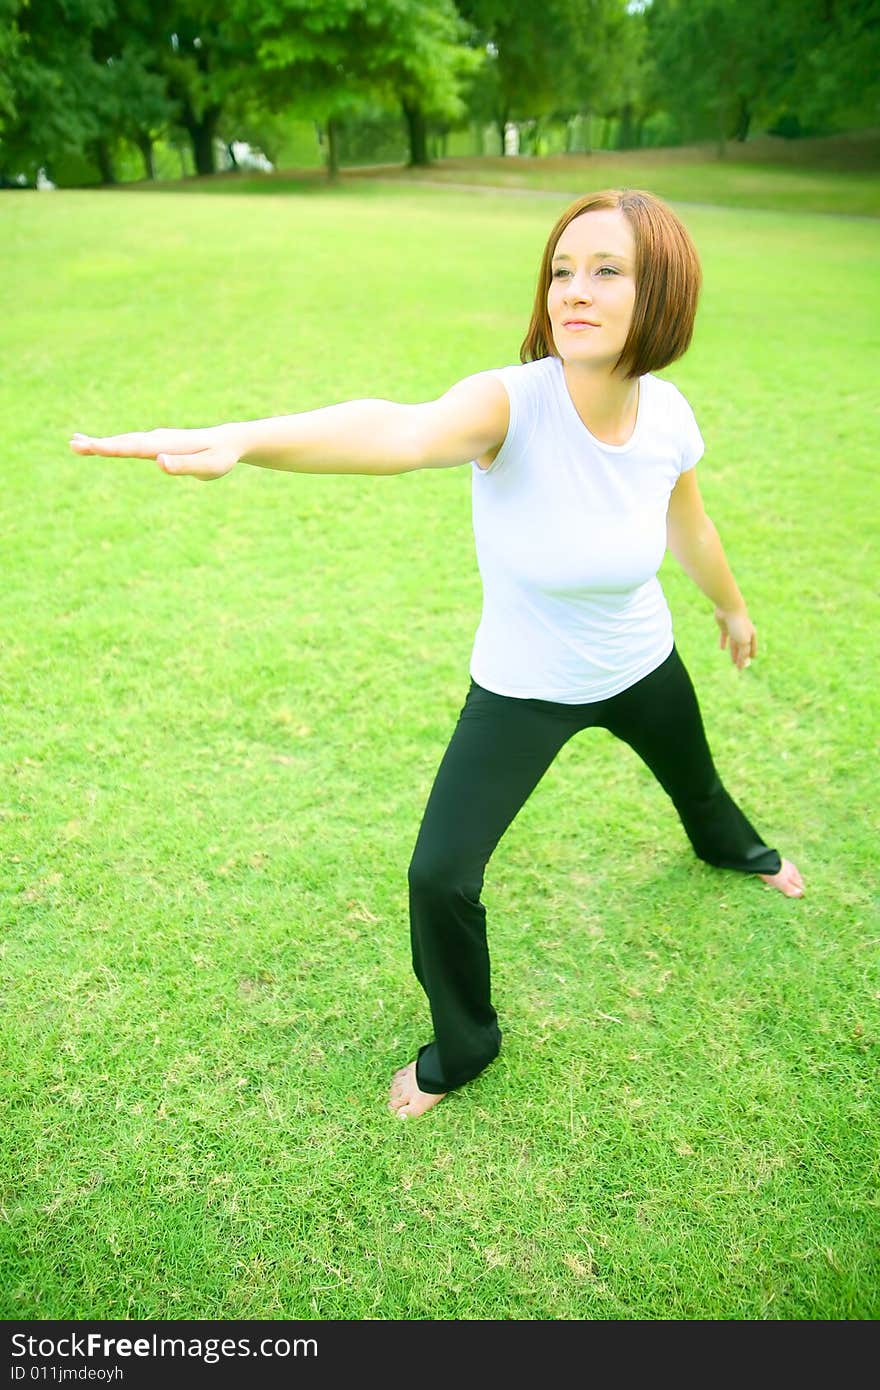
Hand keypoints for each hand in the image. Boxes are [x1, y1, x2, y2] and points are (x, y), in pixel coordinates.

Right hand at [69, 425, 239, 480]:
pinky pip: (131, 442)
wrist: (229, 441)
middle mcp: (158, 439)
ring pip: (125, 441)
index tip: (91, 447)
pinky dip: (114, 443)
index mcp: (167, 446)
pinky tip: (103, 445)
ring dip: (101, 442)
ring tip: (76, 443)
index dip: (112, 448)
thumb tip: (159, 462)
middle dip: (98, 445)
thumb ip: (185, 465)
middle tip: (72, 445)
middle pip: (124, 442)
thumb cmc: (221, 457)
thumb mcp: (209, 467)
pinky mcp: (158, 443)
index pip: (135, 448)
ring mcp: (157, 440)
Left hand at [714, 606, 755, 669]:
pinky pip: (724, 637)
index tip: (748, 664)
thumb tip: (742, 664)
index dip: (750, 656)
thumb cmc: (739, 625)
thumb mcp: (743, 642)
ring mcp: (734, 629)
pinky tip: (722, 648)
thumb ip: (743, 653)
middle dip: (741, 657)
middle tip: (738, 666)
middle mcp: (743, 632)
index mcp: (751, 635)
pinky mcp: (724, 627)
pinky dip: (723, 642)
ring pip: (734, 644)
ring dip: (734, 652)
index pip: (752, 648)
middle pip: (742, 648)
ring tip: (732, 661)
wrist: (729, 609)